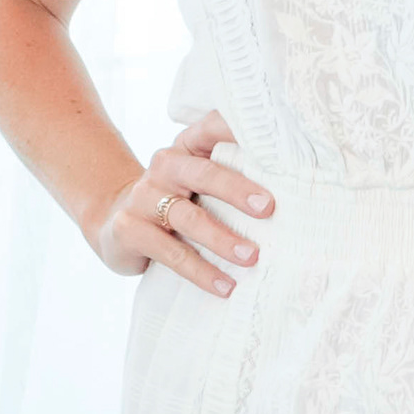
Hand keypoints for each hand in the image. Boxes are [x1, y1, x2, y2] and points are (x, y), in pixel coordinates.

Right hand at [82, 109, 271, 296]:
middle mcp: (164, 166)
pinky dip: (200, 271)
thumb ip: (233, 173)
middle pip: (203, 173)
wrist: (116, 224)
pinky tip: (225, 285)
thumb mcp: (198, 181)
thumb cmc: (176, 201)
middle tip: (268, 208)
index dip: (239, 130)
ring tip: (252, 257)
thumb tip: (297, 186)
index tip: (274, 143)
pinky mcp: (129, 230)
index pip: (213, 128)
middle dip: (237, 190)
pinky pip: (170, 253)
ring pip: (187, 217)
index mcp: (186, 147)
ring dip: (221, 238)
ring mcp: (143, 197)